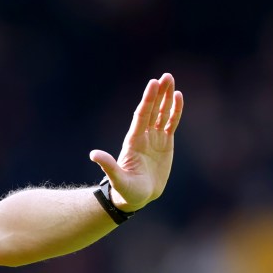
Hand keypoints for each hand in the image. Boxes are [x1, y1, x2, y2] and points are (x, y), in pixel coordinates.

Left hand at [89, 73, 183, 211]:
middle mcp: (143, 136)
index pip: (142, 116)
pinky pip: (171, 124)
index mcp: (133, 141)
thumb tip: (93, 154)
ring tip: (171, 80)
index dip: (148, 100)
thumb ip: (108, 166)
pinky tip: (178, 97)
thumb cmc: (126, 190)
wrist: (136, 197)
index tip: (153, 84)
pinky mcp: (165, 144)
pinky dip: (175, 111)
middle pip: (152, 110)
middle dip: (158, 93)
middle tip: (166, 76)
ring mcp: (154, 139)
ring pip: (162, 113)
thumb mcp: (117, 179)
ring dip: (167, 98)